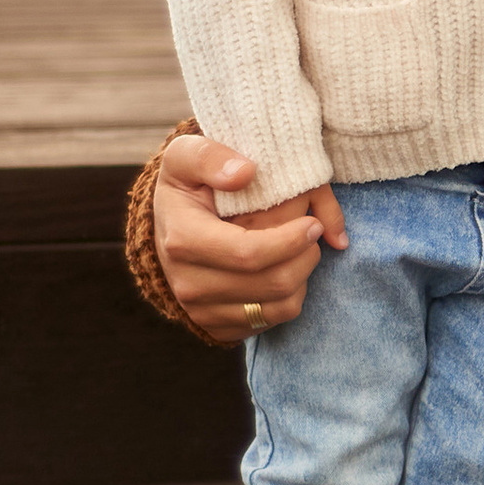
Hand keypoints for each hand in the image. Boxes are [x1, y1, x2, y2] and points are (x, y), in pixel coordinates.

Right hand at [153, 137, 347, 336]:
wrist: (170, 229)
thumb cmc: (188, 187)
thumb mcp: (187, 156)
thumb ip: (211, 156)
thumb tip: (245, 173)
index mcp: (182, 240)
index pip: (248, 253)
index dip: (290, 240)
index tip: (312, 223)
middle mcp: (188, 285)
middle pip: (272, 283)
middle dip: (305, 255)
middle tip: (313, 230)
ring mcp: (202, 312)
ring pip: (280, 306)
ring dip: (303, 275)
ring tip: (302, 248)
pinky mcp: (219, 328)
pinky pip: (274, 321)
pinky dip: (292, 295)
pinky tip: (286, 268)